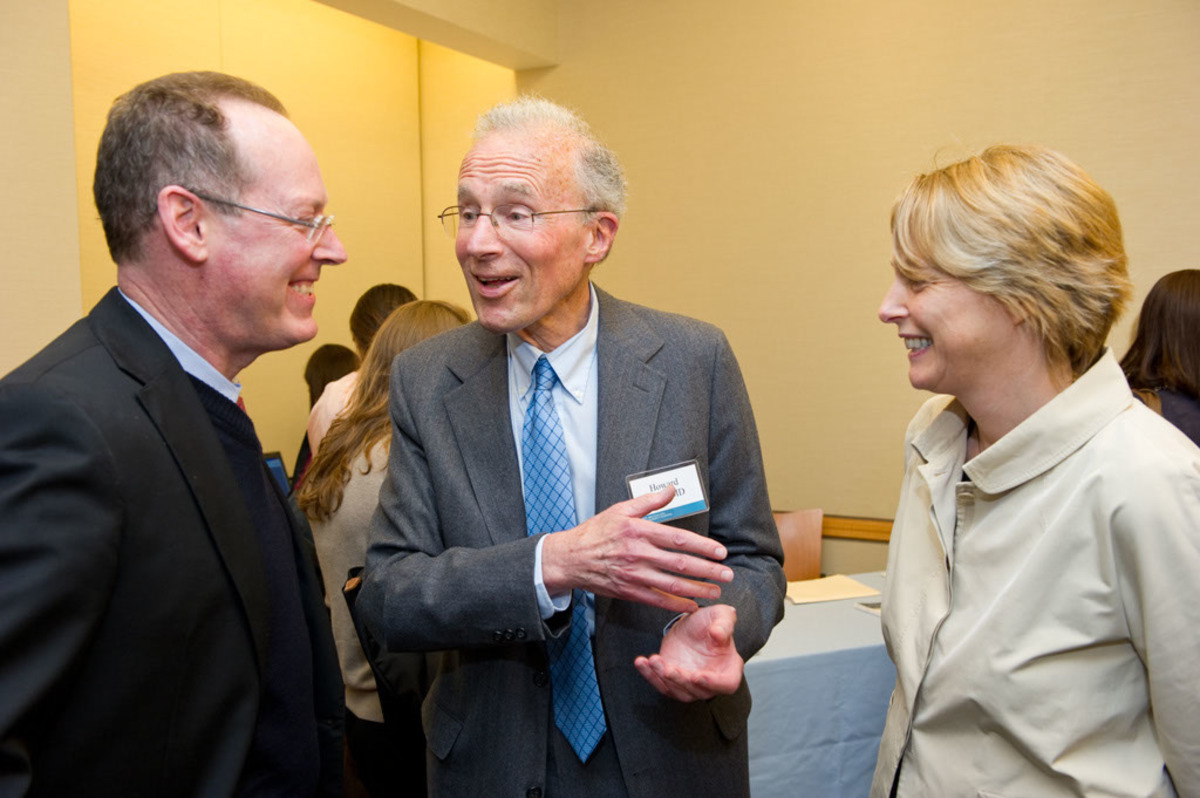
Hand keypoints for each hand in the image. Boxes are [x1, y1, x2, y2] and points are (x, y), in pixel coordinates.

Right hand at [541, 486, 732, 613]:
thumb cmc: (596, 532)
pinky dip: (676, 605)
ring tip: (716, 591)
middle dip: (708, 570)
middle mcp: (639, 554)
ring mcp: (634, 575)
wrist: (570, 558)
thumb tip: (671, 489)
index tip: (721, 552)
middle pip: (681, 564)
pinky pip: (657, 600)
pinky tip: (692, 605)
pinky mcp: (629, 591)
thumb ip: (649, 502)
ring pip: (672, 585)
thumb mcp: (620, 510)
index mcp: (639, 531)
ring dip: (698, 589)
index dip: (703, 547)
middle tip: (728, 574)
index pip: (679, 539)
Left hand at [634, 604, 742, 701]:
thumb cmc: (712, 621)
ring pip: (677, 691)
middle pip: (698, 691)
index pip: (727, 684)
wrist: (691, 625)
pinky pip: (661, 684)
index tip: (699, 676)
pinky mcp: (672, 681)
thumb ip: (725, 623)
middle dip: (681, 680)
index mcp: (729, 668)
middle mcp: (711, 681)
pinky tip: (641, 662)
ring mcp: (690, 684)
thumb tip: (718, 634)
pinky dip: (649, 675)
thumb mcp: (721, 615)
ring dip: (663, 678)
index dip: (714, 683)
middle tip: (668, 668)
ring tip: (653, 660)